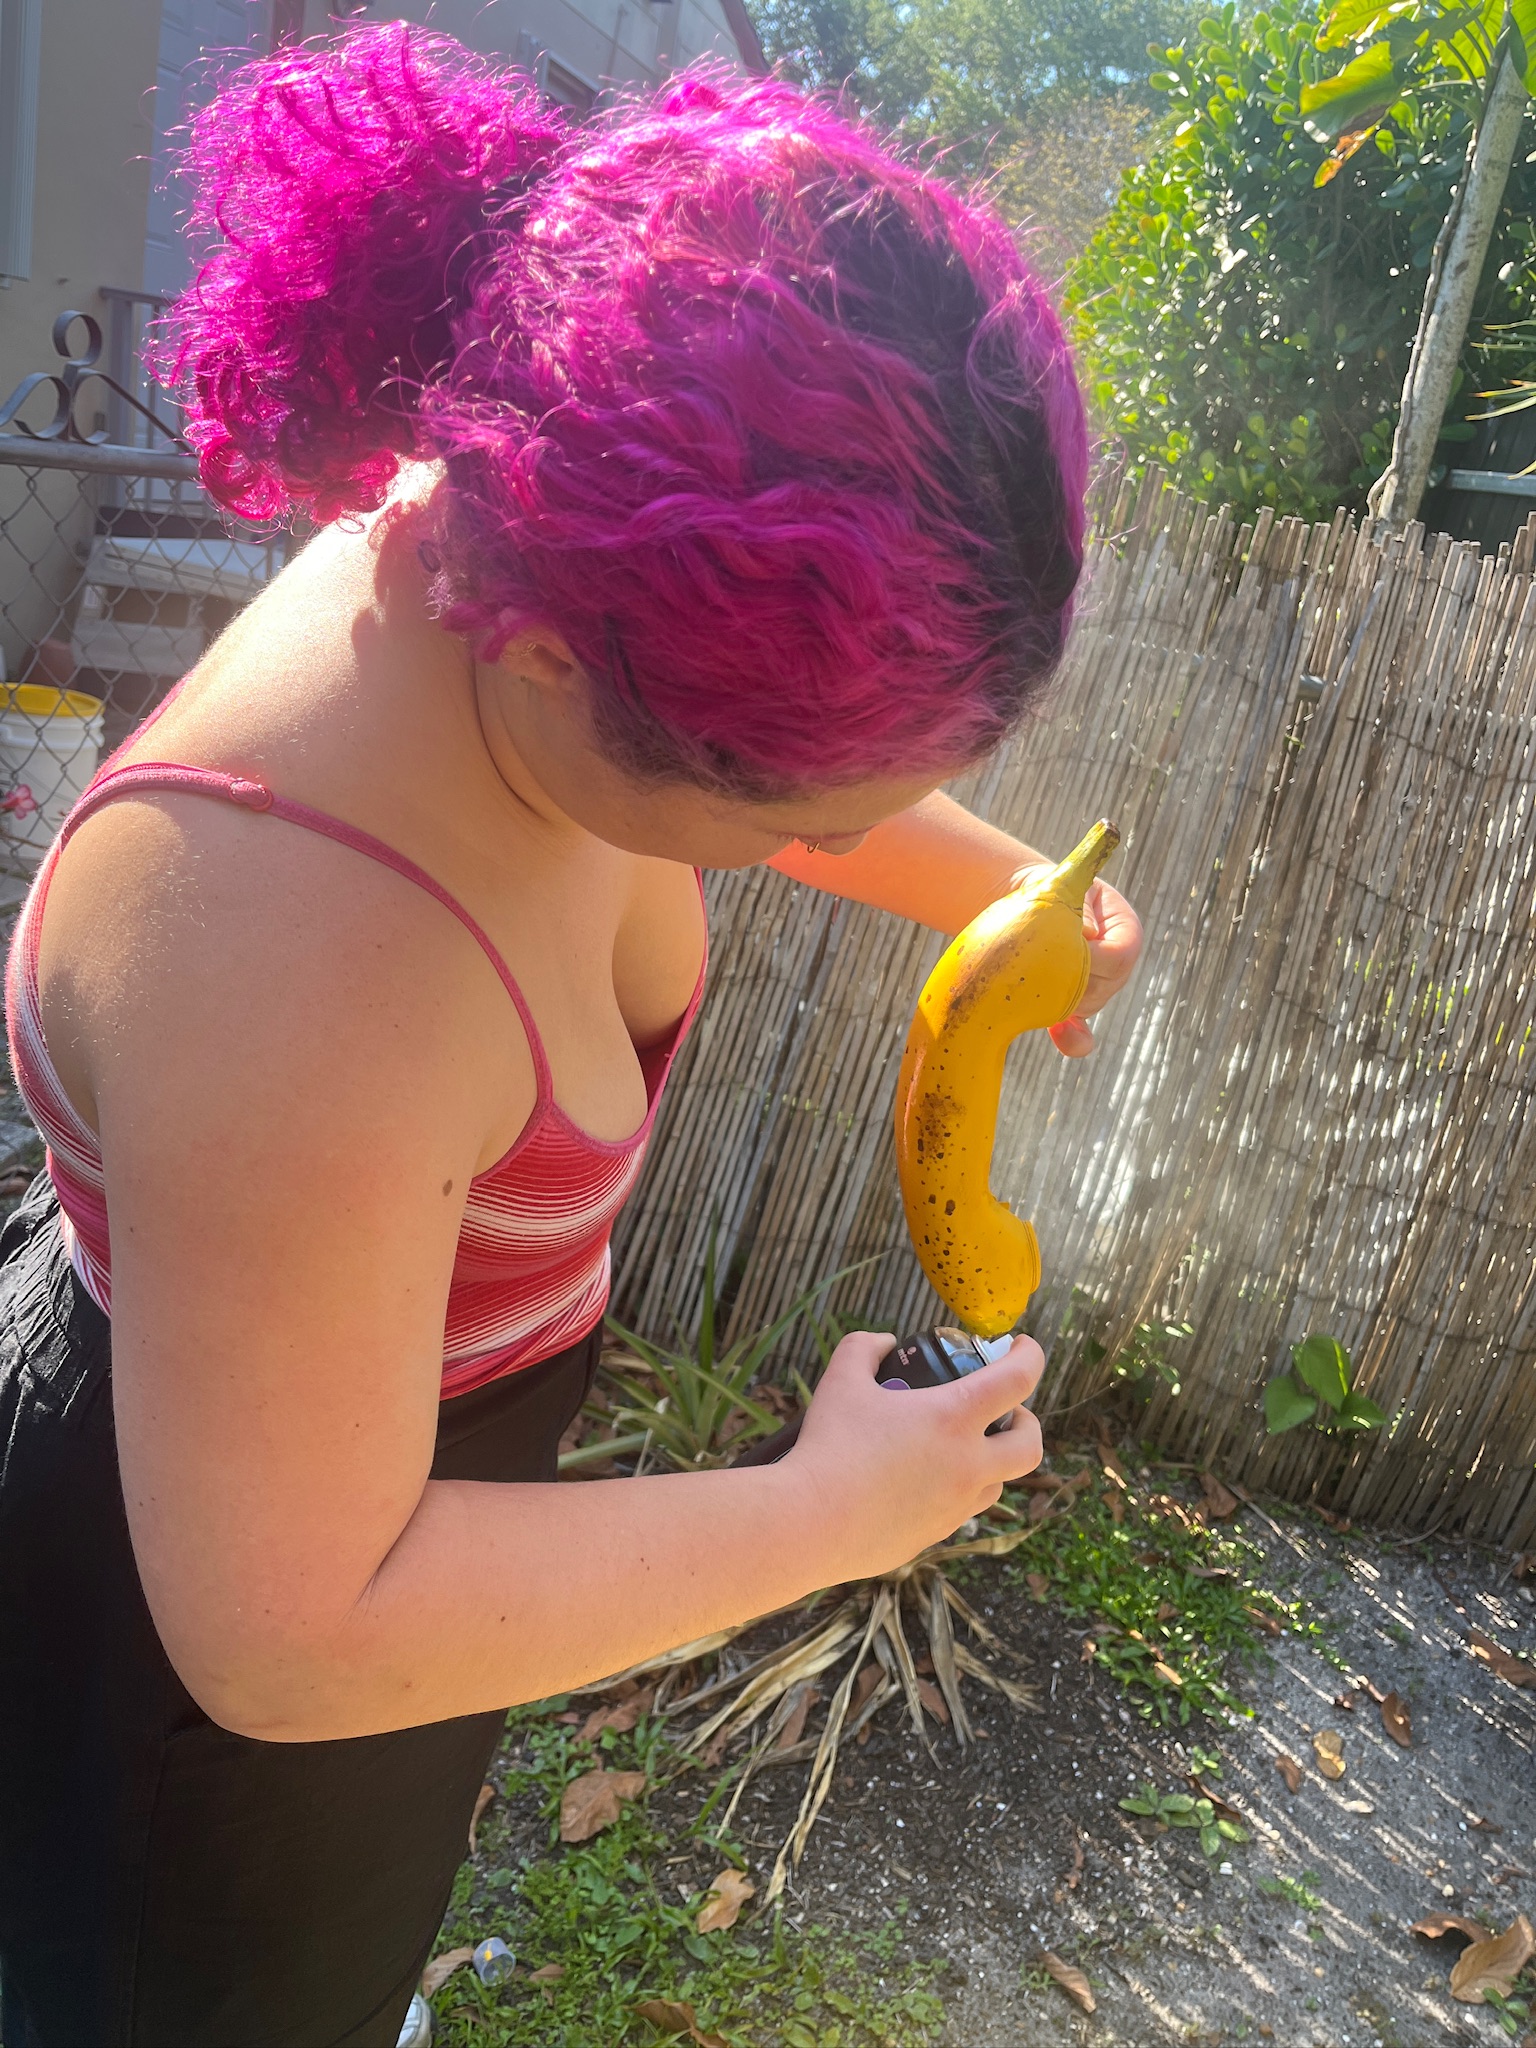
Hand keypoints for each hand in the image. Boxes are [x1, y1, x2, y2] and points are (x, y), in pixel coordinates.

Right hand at [784, 1330, 1045, 1580]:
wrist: (809, 1523)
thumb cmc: (829, 1446)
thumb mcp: (842, 1379)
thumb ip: (865, 1348)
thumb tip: (884, 1342)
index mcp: (954, 1418)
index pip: (1018, 1379)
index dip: (1029, 1355)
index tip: (1021, 1346)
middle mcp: (968, 1465)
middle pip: (1030, 1445)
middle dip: (1026, 1422)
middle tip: (1005, 1411)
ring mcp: (955, 1506)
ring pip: (999, 1483)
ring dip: (992, 1460)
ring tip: (959, 1447)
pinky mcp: (935, 1536)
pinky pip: (962, 1511)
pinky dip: (958, 1491)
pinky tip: (926, 1481)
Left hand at [1006, 869, 1141, 1057]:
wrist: (1028, 908)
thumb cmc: (1050, 891)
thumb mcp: (1066, 886)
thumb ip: (1079, 907)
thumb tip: (1086, 933)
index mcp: (1124, 930)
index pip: (1119, 955)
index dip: (1092, 957)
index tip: (1060, 949)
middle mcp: (1119, 964)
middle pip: (1104, 987)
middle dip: (1072, 981)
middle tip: (1036, 964)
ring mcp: (1099, 989)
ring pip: (1087, 1007)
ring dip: (1060, 999)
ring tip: (1031, 978)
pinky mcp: (1077, 1008)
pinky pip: (1081, 1035)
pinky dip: (1072, 1039)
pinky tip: (1058, 1033)